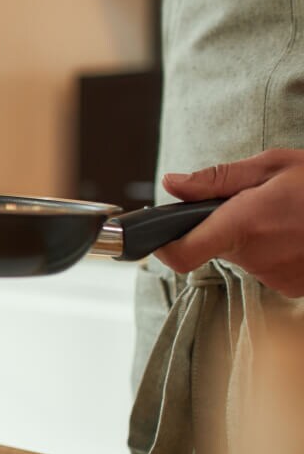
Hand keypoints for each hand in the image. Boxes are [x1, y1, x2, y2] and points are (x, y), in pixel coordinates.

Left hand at [155, 149, 303, 297]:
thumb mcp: (273, 166)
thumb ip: (217, 179)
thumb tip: (172, 184)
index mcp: (244, 224)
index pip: (183, 253)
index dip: (164, 247)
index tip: (162, 234)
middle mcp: (256, 257)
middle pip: (211, 248)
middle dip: (219, 227)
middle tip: (249, 205)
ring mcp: (275, 276)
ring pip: (240, 257)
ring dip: (249, 239)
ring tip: (282, 216)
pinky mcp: (290, 288)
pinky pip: (264, 268)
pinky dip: (271, 251)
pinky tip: (294, 233)